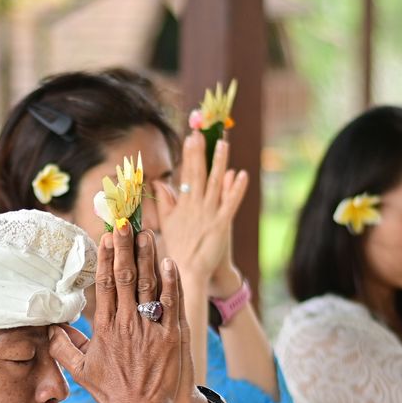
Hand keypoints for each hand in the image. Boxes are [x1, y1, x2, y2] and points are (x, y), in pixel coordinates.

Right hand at [48, 226, 184, 402]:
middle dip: (124, 248)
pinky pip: (171, 304)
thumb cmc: (110, 392)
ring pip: (147, 286)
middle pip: (124, 278)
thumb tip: (48, 327)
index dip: (106, 259)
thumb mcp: (80, 370)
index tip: (106, 237)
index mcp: (105, 328)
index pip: (104, 285)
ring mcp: (149, 329)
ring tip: (146, 234)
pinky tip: (169, 262)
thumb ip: (62, 346)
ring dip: (147, 258)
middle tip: (124, 223)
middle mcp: (126, 324)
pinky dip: (171, 282)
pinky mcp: (170, 337)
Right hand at [147, 134, 249, 293]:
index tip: (191, 137)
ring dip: (219, 163)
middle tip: (202, 132)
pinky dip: (236, 189)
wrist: (188, 270)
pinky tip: (241, 174)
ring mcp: (209, 214)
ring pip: (215, 184)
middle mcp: (195, 206)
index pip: (186, 174)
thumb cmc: (178, 247)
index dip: (189, 154)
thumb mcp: (166, 222)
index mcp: (183, 204)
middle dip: (200, 152)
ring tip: (223, 144)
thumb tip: (159, 182)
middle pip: (199, 174)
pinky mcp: (221, 224)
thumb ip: (164, 201)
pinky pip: (230, 203)